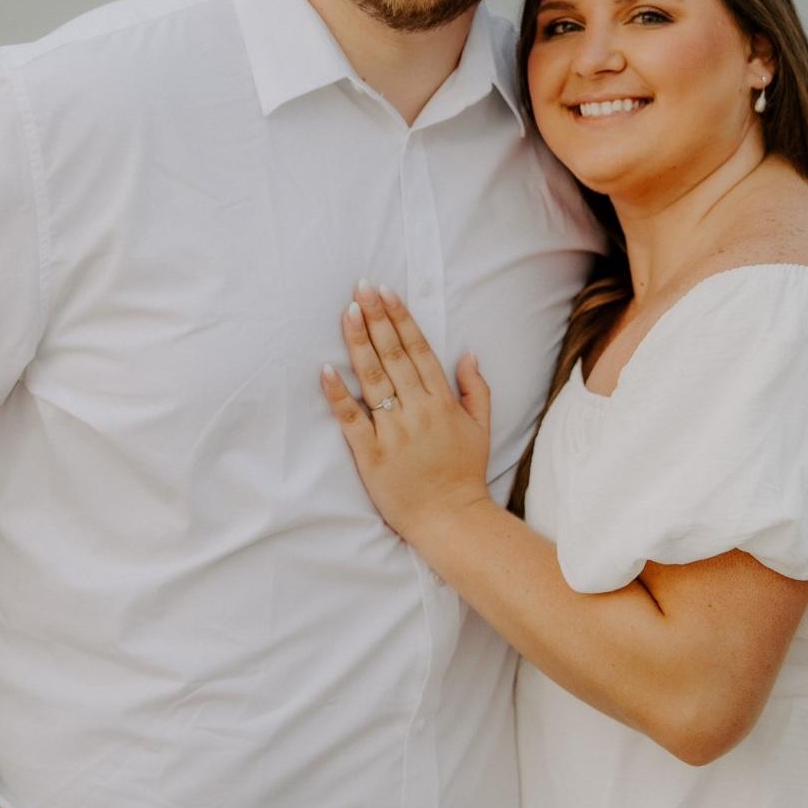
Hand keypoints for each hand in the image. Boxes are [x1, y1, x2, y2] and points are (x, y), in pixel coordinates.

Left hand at [322, 282, 492, 540]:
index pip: (418, 350)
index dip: (401, 318)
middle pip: (393, 355)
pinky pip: (351, 418)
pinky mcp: (371, 454)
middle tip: (360, 288)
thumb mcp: (481, 428)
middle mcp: (418, 410)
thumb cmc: (464, 474)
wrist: (450, 519)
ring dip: (359, 342)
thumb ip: (476, 389)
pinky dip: (338, 394)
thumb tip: (467, 354)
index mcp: (442, 402)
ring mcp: (393, 431)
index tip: (386, 292)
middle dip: (376, 318)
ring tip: (347, 312)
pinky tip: (326, 369)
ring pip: (373, 378)